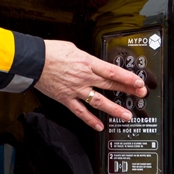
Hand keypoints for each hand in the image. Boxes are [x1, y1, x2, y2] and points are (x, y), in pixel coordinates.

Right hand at [34, 39, 148, 130]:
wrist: (33, 61)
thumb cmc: (50, 52)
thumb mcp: (73, 48)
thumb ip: (86, 58)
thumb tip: (93, 63)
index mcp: (87, 63)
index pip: (112, 72)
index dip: (128, 78)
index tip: (139, 82)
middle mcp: (84, 77)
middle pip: (110, 85)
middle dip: (128, 90)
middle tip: (140, 94)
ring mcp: (76, 90)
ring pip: (99, 101)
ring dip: (114, 109)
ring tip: (126, 115)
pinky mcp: (66, 99)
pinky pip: (80, 111)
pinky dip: (90, 120)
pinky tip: (99, 126)